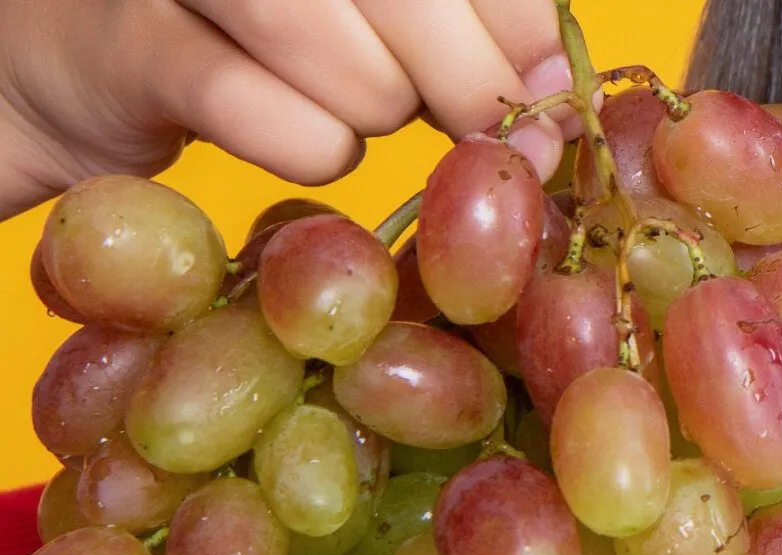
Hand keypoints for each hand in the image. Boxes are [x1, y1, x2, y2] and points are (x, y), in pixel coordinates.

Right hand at [0, 0, 567, 220]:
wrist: (65, 57)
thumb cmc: (229, 29)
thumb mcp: (347, 10)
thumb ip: (446, 28)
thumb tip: (553, 92)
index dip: (514, 21)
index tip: (547, 93)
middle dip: (466, 82)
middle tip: (479, 130)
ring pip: (349, 65)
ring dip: (374, 114)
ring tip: (351, 113)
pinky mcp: (136, 49)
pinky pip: (277, 124)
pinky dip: (311, 150)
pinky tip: (295, 136)